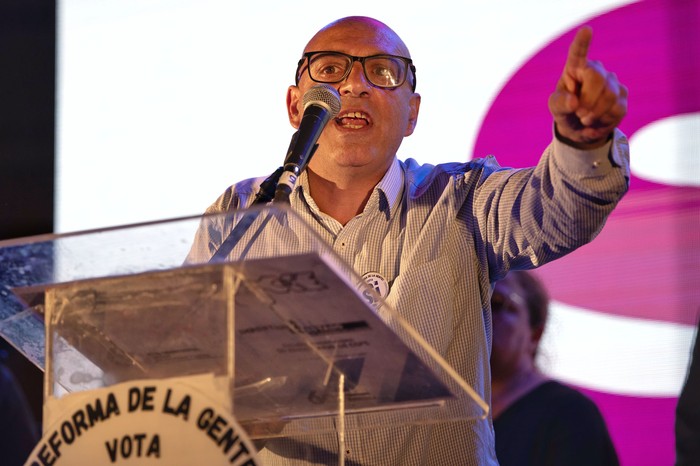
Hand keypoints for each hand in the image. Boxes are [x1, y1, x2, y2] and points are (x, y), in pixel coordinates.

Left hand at [549, 27, 627, 148]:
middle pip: (598, 79)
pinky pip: (617, 110)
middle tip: (579, 113)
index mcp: (575, 68)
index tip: (586, 30)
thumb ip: (560, 104)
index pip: (578, 53)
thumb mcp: (556, 108)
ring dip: (594, 114)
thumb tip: (574, 102)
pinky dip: (604, 121)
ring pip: (609, 97)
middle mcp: (596, 70)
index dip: (582, 42)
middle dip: (587, 101)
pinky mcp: (623, 95)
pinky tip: (597, 121)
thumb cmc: (565, 111)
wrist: (580, 127)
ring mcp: (612, 81)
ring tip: (585, 118)